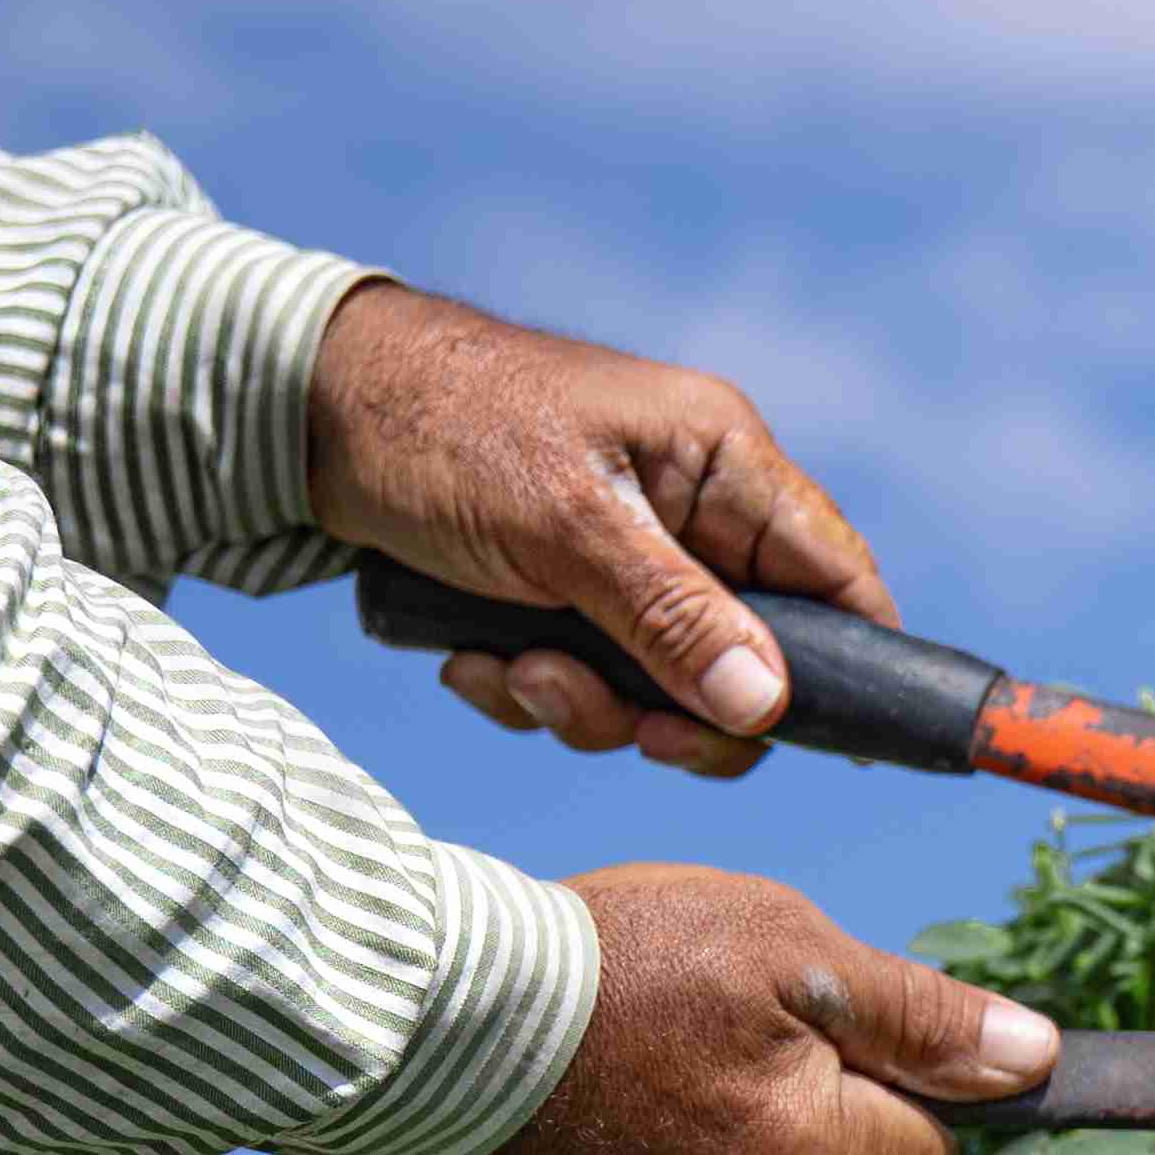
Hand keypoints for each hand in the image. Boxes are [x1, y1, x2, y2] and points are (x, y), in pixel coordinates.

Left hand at [304, 279, 891, 779]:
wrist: (302, 416)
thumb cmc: (442, 430)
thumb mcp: (564, 528)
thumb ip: (672, 618)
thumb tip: (769, 707)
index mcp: (722, 463)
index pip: (838, 577)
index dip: (851, 664)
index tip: (812, 738)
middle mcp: (692, 514)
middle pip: (751, 660)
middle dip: (674, 708)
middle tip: (619, 726)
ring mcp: (628, 559)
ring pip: (660, 686)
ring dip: (584, 705)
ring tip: (507, 672)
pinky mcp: (563, 596)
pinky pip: (586, 681)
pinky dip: (529, 689)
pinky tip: (467, 659)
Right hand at [378, 866, 1059, 1154]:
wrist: (419, 1026)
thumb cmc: (615, 967)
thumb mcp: (786, 951)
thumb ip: (916, 1016)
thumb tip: (1036, 1061)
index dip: (898, 1091)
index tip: (843, 1039)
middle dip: (796, 1117)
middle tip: (711, 1025)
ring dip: (705, 1146)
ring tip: (629, 1058)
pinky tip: (574, 1109)